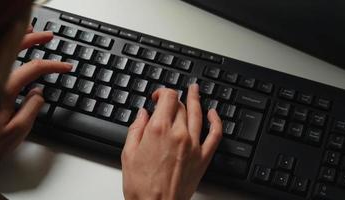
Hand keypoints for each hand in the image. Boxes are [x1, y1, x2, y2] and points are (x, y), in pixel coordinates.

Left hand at [0, 27, 71, 158]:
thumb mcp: (16, 132)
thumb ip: (32, 109)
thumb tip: (39, 93)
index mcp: (3, 90)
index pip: (33, 68)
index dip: (52, 65)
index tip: (66, 67)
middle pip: (13, 49)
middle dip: (33, 39)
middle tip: (48, 36)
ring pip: (3, 53)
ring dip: (17, 41)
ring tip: (31, 34)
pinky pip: (0, 63)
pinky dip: (8, 53)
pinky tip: (13, 53)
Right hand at [122, 84, 222, 199]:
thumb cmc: (141, 186)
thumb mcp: (128, 154)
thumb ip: (136, 129)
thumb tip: (142, 114)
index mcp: (158, 130)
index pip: (168, 98)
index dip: (163, 92)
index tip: (158, 96)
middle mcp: (178, 134)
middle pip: (181, 105)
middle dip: (174, 99)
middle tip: (169, 100)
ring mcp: (193, 145)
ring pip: (198, 114)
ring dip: (196, 99)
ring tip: (195, 90)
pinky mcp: (203, 157)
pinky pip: (215, 135)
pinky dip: (216, 121)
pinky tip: (213, 113)